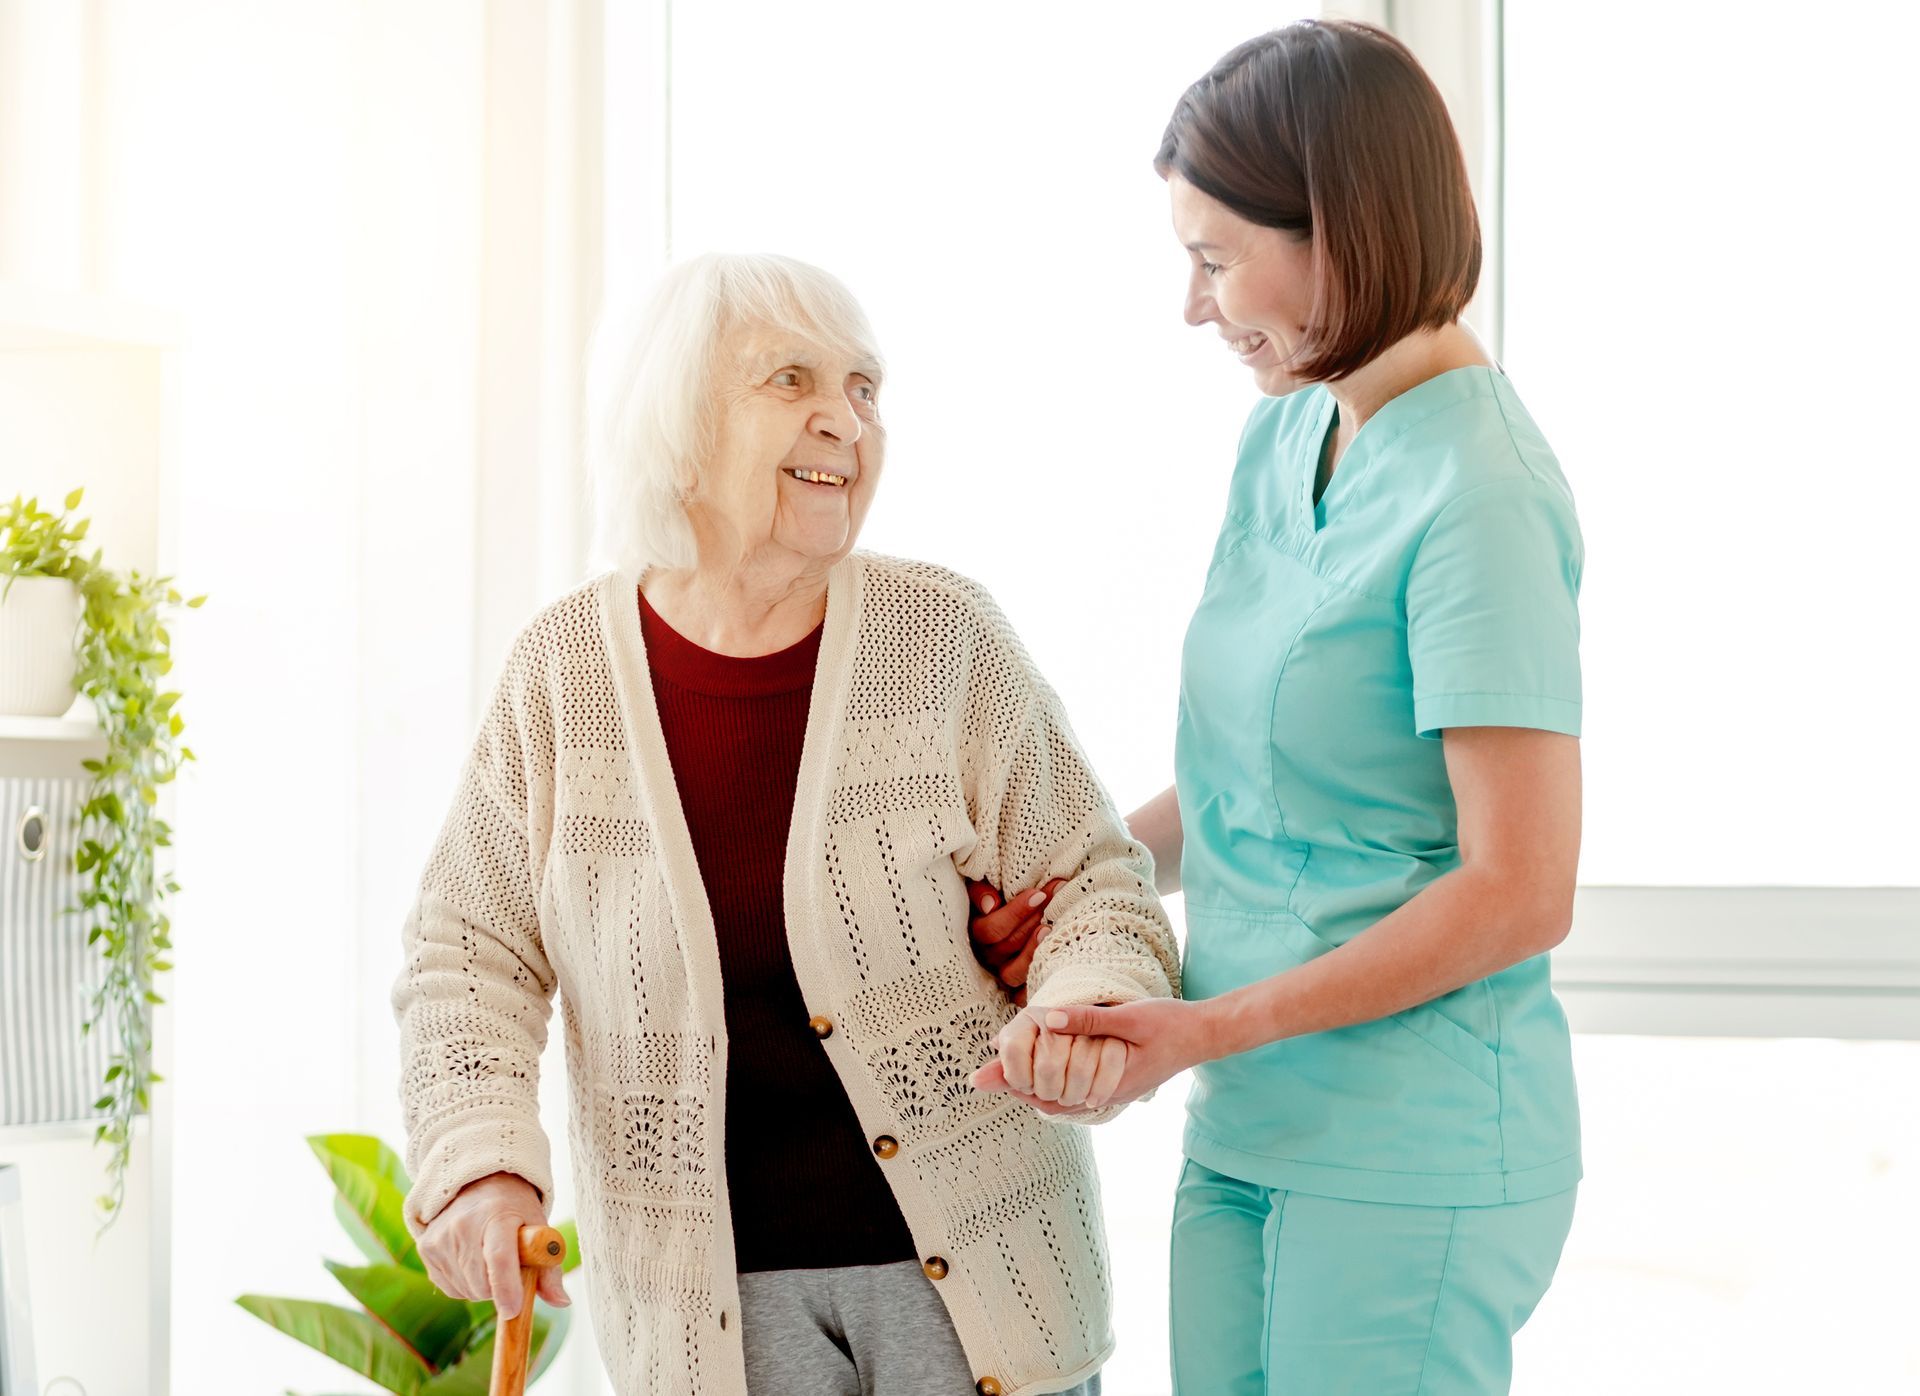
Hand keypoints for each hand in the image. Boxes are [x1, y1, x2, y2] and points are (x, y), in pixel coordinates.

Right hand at [416, 1171, 569, 1317]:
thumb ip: (550, 1267)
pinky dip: (465, 1284)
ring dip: (482, 1287)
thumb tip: (562, 1302)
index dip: (506, 1288)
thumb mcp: (539, 1227)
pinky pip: (450, 1288)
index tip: (513, 1310)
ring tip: (489, 1258)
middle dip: (500, 1289)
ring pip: (466, 1291)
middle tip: (509, 1267)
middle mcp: (463, 1225)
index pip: (499, 1257)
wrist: (477, 1182)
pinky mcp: (426, 1249)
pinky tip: (472, 1261)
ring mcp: (441, 1237)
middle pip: (481, 1284)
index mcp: (498, 1215)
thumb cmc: (514, 1208)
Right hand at [965, 877, 1066, 1004]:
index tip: (1038, 894)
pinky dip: (1037, 981)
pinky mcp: (1017, 991)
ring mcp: (1002, 975)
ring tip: (1050, 929)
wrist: (1030, 912)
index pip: (990, 930)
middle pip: (1005, 947)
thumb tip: (991, 905)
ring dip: (1032, 950)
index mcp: (977, 934)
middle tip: (1054, 903)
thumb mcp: (988, 887)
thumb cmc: (1005, 897)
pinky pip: (1023, 995)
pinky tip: (1052, 961)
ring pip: (1013, 973)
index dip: (1014, 913)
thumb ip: (981, 890)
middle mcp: (987, 958)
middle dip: (1031, 922)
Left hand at [974, 998, 1215, 1111]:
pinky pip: (1079, 1093)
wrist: (1205, 1036)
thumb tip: (1047, 1019)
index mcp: (1106, 1084)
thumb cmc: (1170, 1025)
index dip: (1017, 1083)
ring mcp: (1113, 1092)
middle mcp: (1106, 1095)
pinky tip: (1048, 1071)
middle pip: (1052, 1102)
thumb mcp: (1128, 1017)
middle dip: (1020, 1088)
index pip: (1049, 1094)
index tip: (988, 1076)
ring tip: (1009, 1074)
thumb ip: (1088, 1019)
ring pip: (1065, 1100)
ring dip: (1037, 1088)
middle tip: (987, 1076)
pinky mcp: (1118, 1084)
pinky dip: (1058, 1085)